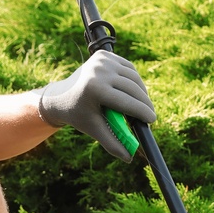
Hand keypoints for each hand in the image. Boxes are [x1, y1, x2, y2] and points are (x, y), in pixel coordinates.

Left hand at [36, 50, 156, 159]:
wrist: (61, 95)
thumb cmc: (78, 115)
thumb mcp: (94, 130)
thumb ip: (112, 144)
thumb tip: (129, 158)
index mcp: (95, 89)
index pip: (127, 102)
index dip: (142, 112)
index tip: (152, 120)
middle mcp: (99, 71)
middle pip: (133, 88)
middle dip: (145, 103)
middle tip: (150, 115)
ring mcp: (102, 60)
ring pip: (133, 77)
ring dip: (142, 91)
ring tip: (143, 104)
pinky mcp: (104, 54)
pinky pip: (128, 68)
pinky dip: (134, 79)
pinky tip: (135, 90)